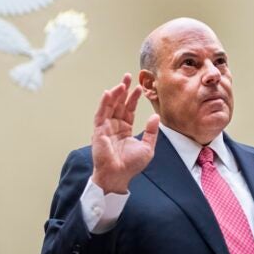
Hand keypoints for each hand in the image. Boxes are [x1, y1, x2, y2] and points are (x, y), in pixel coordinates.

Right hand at [91, 74, 159, 193]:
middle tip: (128, 76)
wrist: (119, 176)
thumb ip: (151, 132)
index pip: (129, 109)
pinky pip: (101, 114)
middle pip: (118, 104)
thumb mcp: (147, 148)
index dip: (133, 98)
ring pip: (109, 106)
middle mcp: (114, 126)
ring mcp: (106, 127)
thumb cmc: (131, 165)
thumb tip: (155, 116)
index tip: (140, 87)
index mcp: (125, 129)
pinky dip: (104, 103)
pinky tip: (108, 93)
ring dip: (115, 93)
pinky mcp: (99, 131)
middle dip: (123, 90)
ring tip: (122, 83)